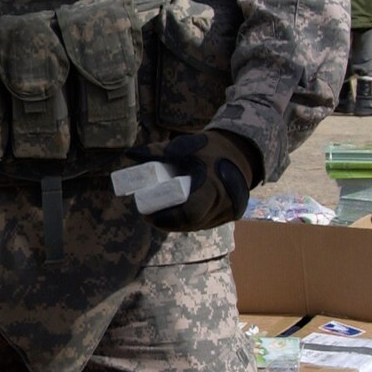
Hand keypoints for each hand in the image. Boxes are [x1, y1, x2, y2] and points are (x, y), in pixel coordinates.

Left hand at [126, 130, 257, 231]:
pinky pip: (207, 222)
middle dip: (168, 223)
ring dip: (179, 224)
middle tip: (149, 216)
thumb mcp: (183, 146)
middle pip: (190, 223)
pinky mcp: (232, 215)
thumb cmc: (209, 148)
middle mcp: (225, 203)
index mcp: (214, 186)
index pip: (189, 213)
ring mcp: (230, 211)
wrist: (241, 150)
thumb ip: (157, 151)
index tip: (147, 215)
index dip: (166, 219)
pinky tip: (178, 217)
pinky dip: (192, 220)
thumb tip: (130, 154)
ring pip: (198, 225)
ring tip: (160, 216)